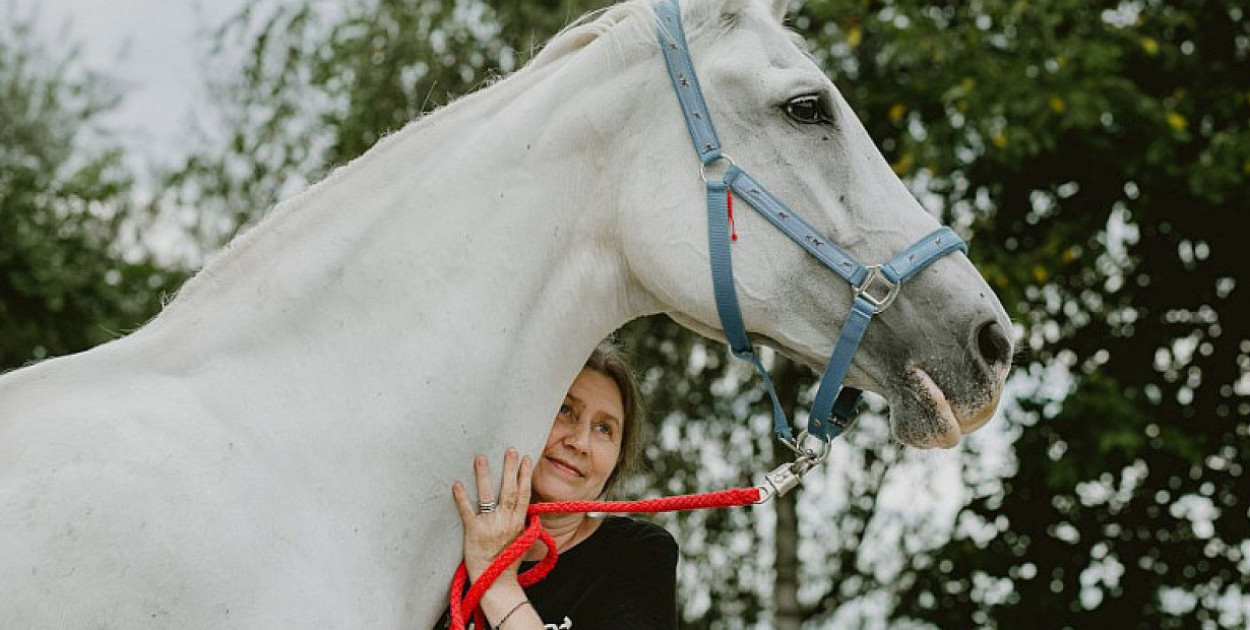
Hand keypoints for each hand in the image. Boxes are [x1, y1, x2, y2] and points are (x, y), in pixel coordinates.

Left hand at [452, 448, 533, 582]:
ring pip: (489, 496)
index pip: (525, 493)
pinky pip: (467, 511)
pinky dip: (461, 498)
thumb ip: (523, 523)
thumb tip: (527, 510)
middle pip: (510, 489)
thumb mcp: (522, 541)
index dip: (525, 474)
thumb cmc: (508, 563)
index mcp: (518, 522)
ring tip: (481, 457)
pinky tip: (457, 484)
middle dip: (510, 467)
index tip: (526, 458)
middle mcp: (506, 521)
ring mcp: (490, 525)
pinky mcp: (473, 532)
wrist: (496, 583)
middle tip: (510, 449)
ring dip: (485, 475)